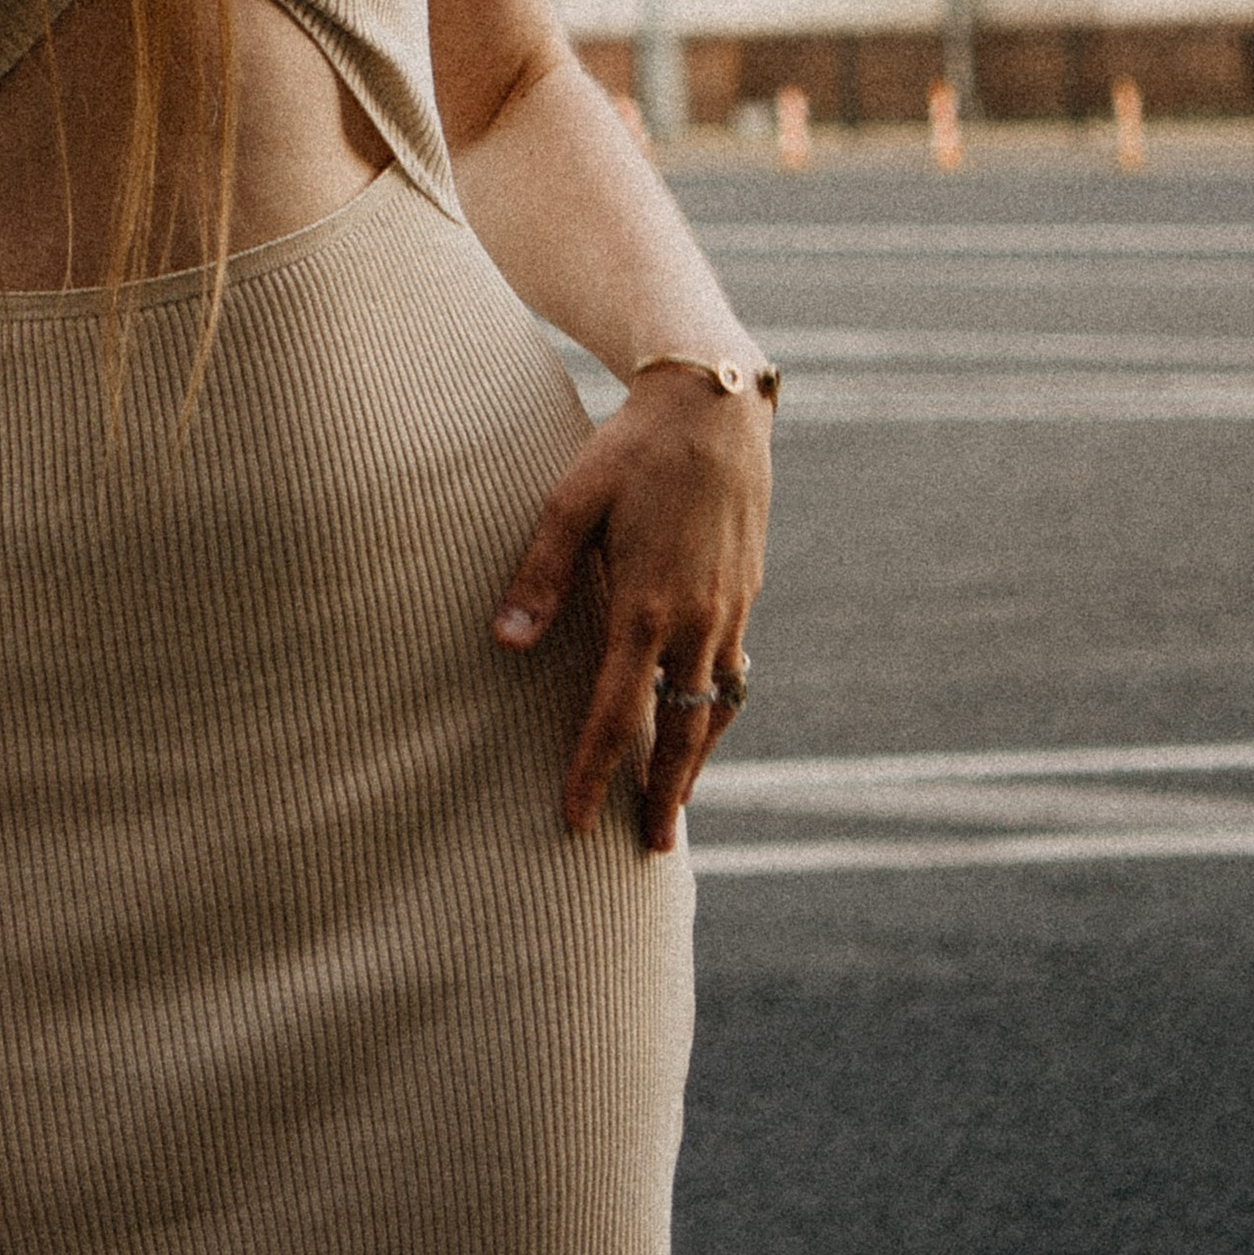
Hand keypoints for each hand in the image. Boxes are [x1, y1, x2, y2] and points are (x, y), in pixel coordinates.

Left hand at [492, 365, 769, 853]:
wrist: (716, 406)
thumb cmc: (631, 448)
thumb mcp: (572, 499)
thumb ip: (539, 575)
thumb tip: (506, 644)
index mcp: (644, 604)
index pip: (616, 713)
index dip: (595, 772)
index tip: (576, 821)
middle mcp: (694, 620)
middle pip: (681, 732)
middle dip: (664, 795)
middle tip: (650, 849)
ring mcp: (729, 609)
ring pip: (716, 709)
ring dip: (698, 761)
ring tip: (678, 804)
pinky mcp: (747, 592)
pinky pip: (734, 672)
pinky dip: (718, 710)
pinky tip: (702, 721)